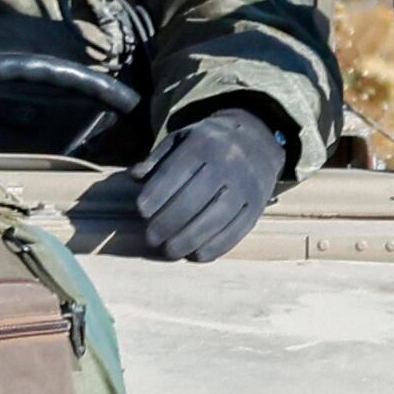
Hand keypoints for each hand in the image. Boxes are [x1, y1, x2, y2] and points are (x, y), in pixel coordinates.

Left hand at [133, 106, 288, 260]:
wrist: (258, 139)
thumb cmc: (207, 144)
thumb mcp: (180, 139)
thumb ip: (157, 159)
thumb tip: (135, 177)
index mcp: (203, 144)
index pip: (176, 172)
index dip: (157, 194)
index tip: (141, 211)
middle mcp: (228, 164)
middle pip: (195, 199)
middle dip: (169, 223)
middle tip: (151, 238)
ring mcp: (247, 185)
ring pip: (217, 217)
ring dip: (190, 239)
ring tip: (169, 251)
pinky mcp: (258, 204)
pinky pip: (238, 229)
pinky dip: (217, 246)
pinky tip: (197, 255)